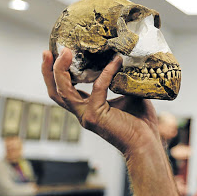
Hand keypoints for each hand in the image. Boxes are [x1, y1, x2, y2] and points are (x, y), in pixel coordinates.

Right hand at [41, 48, 159, 154]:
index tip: (60, 52)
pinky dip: (107, 72)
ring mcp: (87, 116)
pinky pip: (98, 87)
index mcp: (88, 108)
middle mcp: (83, 113)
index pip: (65, 90)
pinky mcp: (96, 116)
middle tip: (49, 51)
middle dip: (49, 70)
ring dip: (61, 70)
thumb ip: (121, 79)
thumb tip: (126, 57)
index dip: (58, 73)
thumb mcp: (128, 95)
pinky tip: (116, 61)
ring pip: (63, 91)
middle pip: (55, 91)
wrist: (147, 144)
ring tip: (65, 52)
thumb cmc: (141, 123)